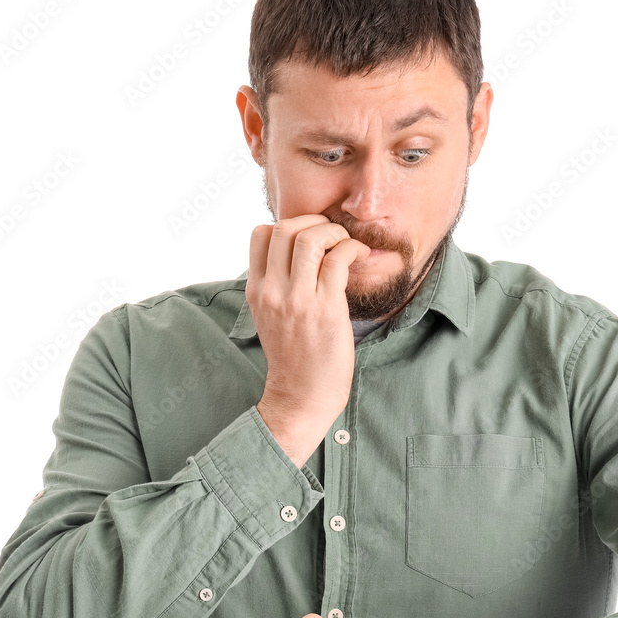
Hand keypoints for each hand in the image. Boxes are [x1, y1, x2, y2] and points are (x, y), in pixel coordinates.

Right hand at [246, 215, 371, 438]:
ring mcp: (298, 300)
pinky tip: (360, 255)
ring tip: (346, 243)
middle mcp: (273, 291)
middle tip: (332, 233)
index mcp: (257, 291)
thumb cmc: (293, 358)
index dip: (289, 224)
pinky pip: (338, 259)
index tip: (310, 235)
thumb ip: (276, 286)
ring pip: (311, 239)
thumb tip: (296, 256)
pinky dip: (352, 248)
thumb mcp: (270, 317)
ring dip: (334, 232)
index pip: (261, 233)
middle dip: (314, 220)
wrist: (301, 396)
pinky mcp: (326, 309)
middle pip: (285, 228)